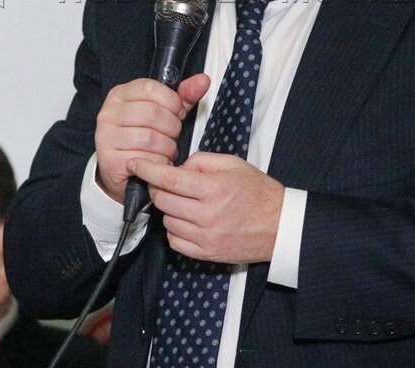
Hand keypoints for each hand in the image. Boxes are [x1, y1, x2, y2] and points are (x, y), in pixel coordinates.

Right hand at [94, 74, 209, 203]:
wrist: (122, 169)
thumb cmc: (144, 136)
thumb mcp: (164, 112)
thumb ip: (183, 96)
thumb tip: (203, 80)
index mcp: (120, 94)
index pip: (149, 88)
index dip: (171, 101)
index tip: (177, 112)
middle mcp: (109, 113)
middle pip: (152, 113)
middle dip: (172, 127)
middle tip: (172, 135)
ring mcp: (106, 136)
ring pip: (150, 138)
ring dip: (167, 148)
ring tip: (166, 149)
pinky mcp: (110, 160)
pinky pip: (146, 159)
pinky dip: (159, 162)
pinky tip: (157, 161)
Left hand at [130, 153, 284, 263]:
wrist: (280, 226)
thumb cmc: (257, 192)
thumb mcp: (233, 164)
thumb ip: (201, 161)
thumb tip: (177, 168)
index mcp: (213, 189)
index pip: (169, 179)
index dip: (148, 170)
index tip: (134, 163)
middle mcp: (207, 215)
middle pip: (163, 200)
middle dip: (158, 189)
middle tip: (167, 183)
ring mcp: (205, 237)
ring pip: (166, 221)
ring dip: (169, 209)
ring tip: (186, 203)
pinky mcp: (206, 253)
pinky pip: (175, 241)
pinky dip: (175, 229)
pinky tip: (188, 220)